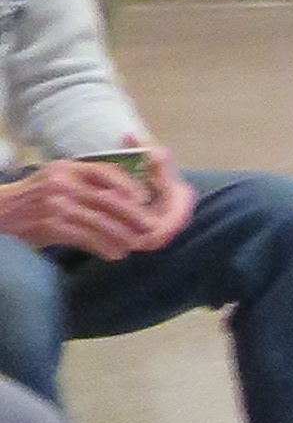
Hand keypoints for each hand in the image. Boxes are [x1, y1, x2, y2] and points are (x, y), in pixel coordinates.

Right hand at [0, 148, 188, 254]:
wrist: (2, 211)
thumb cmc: (32, 196)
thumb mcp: (54, 178)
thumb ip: (82, 180)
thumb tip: (119, 193)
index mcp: (67, 168)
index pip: (106, 172)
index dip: (129, 186)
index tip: (142, 199)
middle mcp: (63, 184)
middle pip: (109, 199)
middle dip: (133, 216)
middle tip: (148, 228)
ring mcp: (57, 205)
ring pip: (101, 222)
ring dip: (122, 236)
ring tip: (134, 245)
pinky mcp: (52, 226)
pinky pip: (86, 238)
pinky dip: (104, 247)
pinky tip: (116, 254)